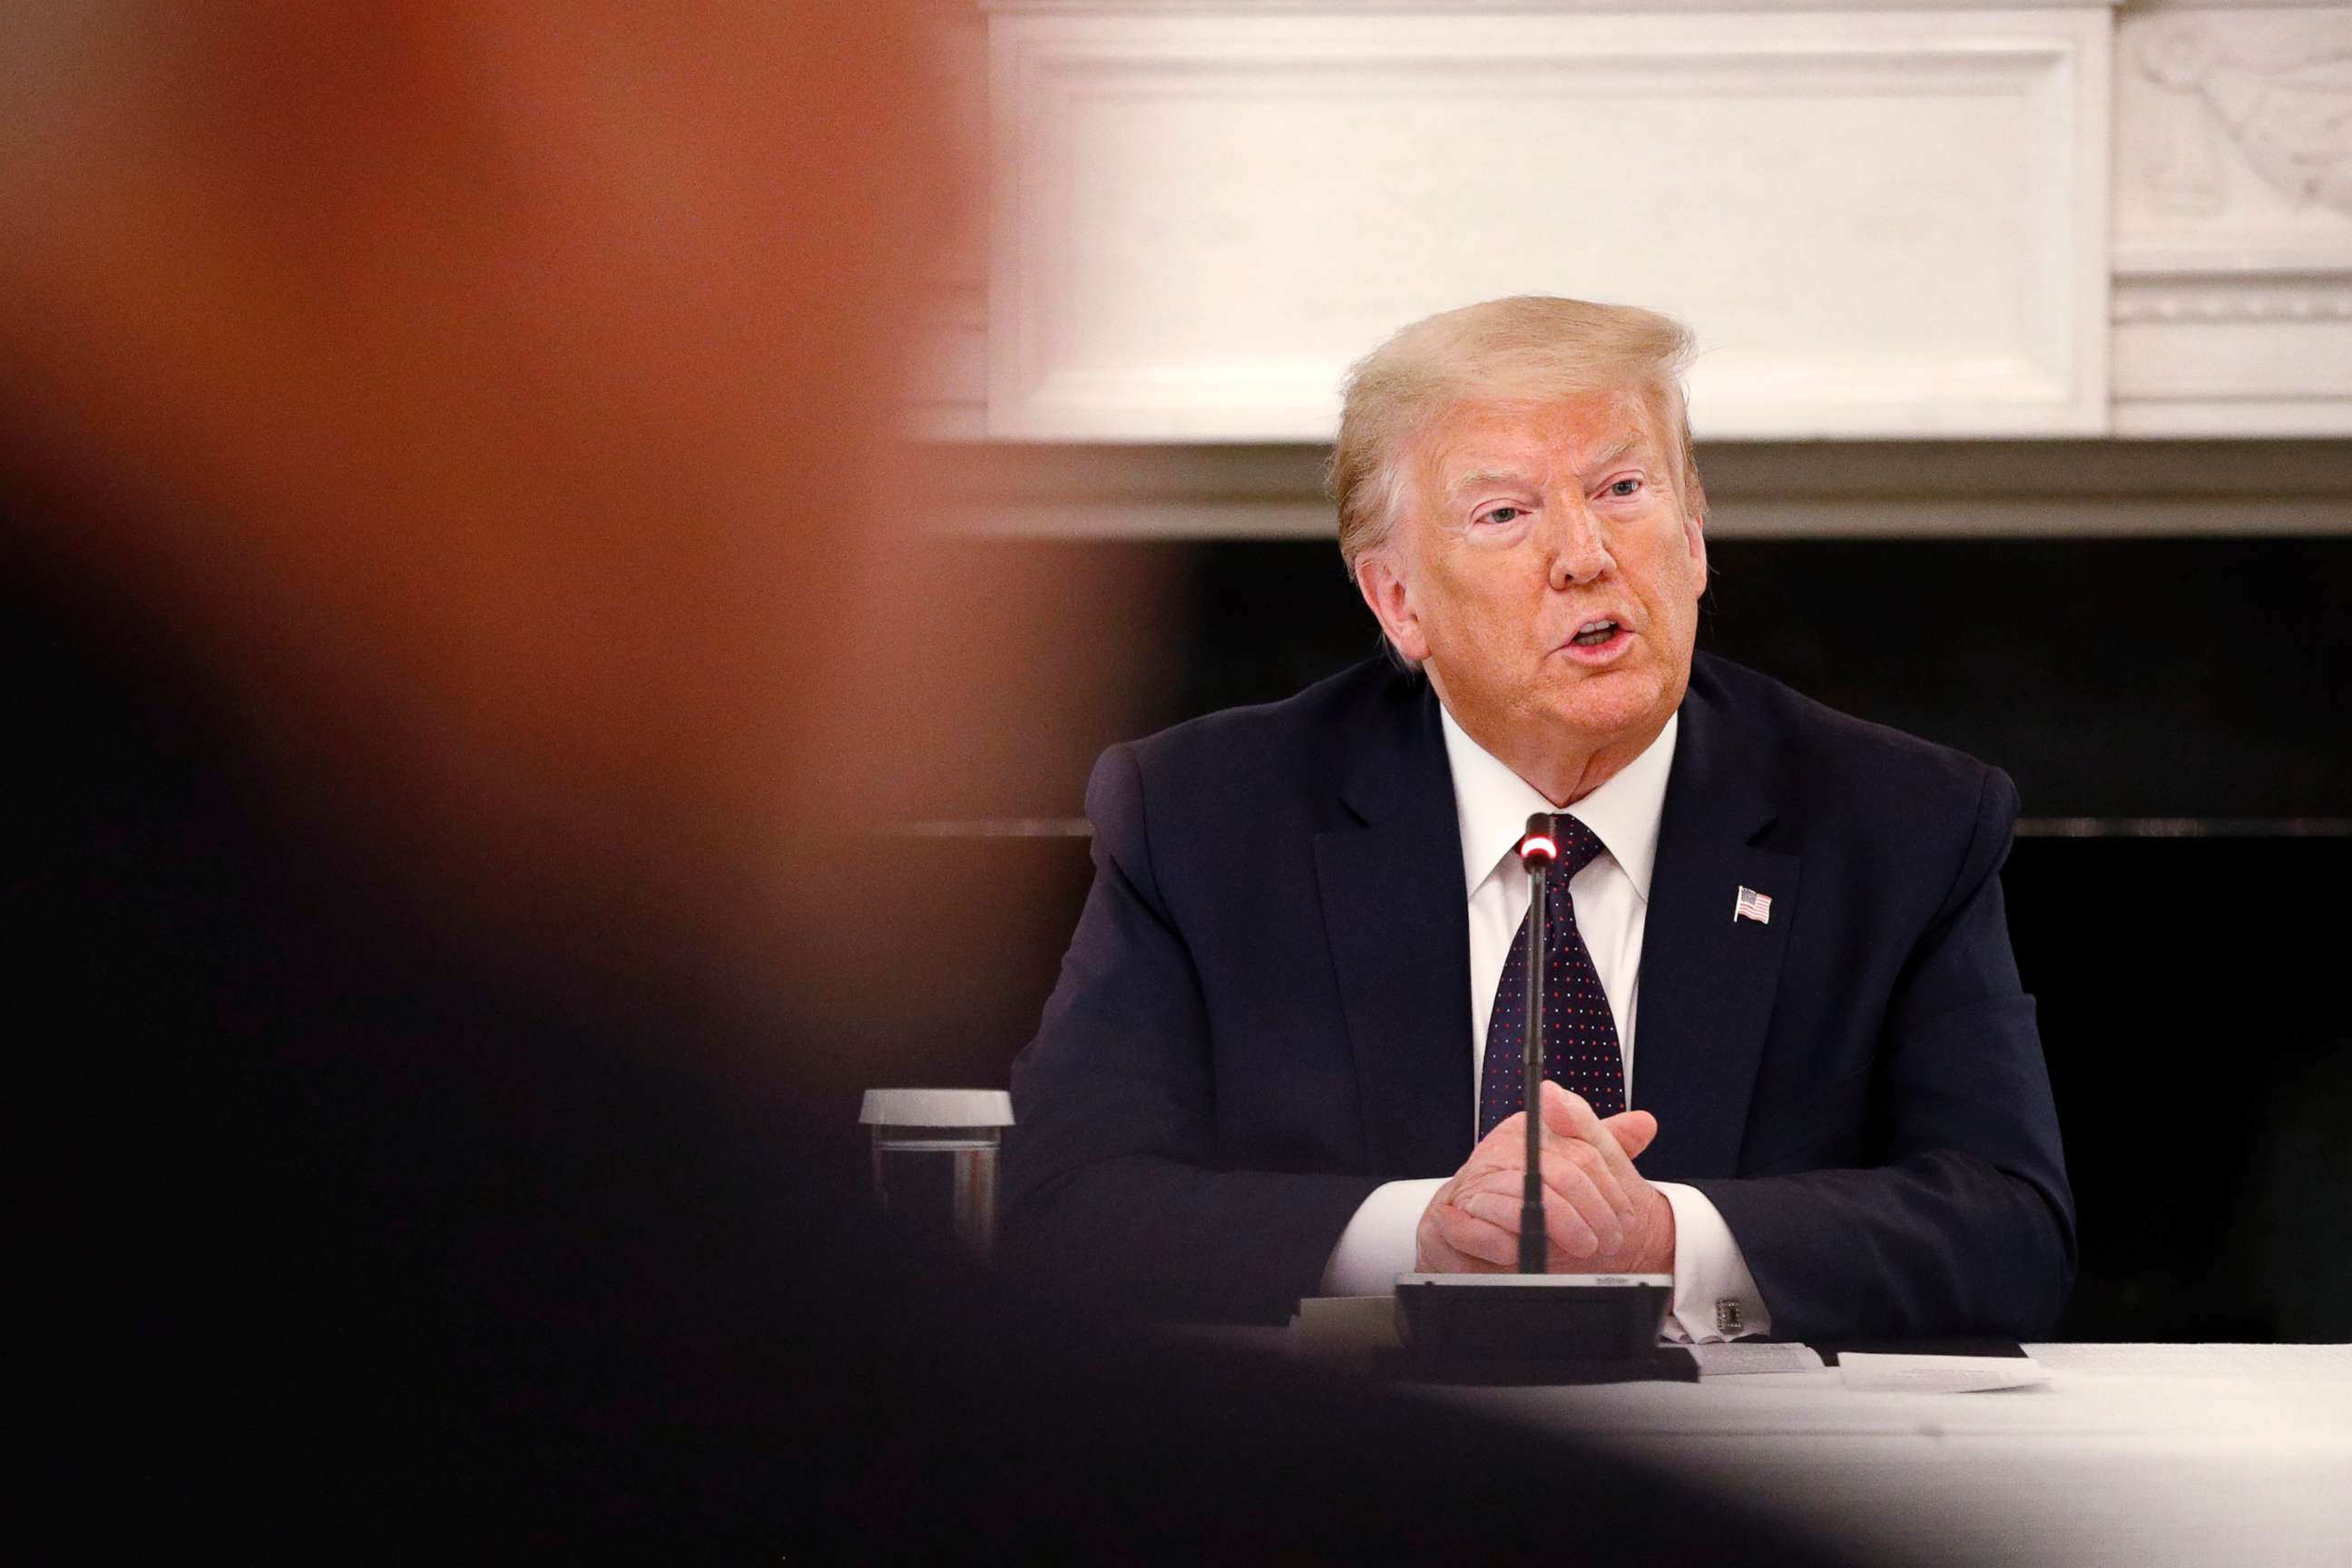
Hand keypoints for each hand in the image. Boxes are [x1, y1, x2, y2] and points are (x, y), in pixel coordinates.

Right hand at [1415, 1081, 1675, 1275]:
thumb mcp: (1573, 1167)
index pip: (1577, 1150)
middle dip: (1587, 1213)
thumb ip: (1605, 1144)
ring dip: (1555, 1228)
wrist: (1468, 1231)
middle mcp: (1496, 1154)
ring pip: (1518, 1200)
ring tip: (1579, 1247)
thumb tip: (1644, 1123)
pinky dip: (1501, 1243)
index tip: (1624, 1215)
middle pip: (1554, 1175)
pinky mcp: (1446, 1221)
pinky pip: (1472, 1228)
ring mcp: (1469, 1187)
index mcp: (1526, 1133)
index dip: (1607, 1188)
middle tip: (1605, 1240)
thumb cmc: (1526, 1200)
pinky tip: (1521, 1252)